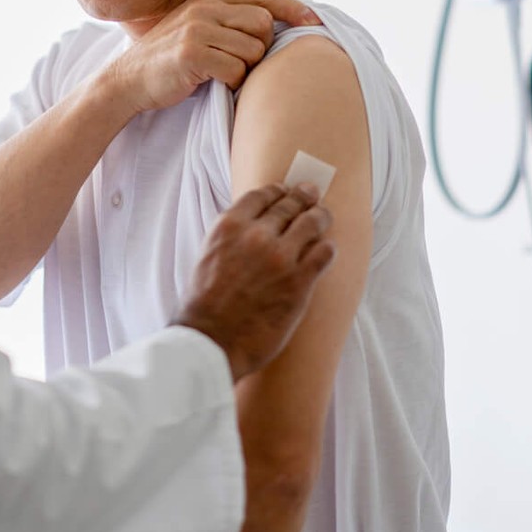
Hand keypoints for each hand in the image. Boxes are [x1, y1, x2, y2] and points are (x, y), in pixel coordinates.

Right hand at [99, 0, 319, 115]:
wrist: (128, 80)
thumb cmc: (171, 60)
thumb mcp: (198, 28)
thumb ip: (229, 21)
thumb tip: (275, 26)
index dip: (292, 8)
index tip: (315, 21)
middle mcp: (205, 7)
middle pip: (264, 24)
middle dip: (262, 48)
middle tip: (242, 63)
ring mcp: (197, 28)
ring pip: (253, 49)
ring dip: (246, 69)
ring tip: (224, 74)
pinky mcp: (191, 53)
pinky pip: (236, 70)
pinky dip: (232, 83)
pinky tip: (214, 84)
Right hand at [173, 184, 335, 381]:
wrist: (211, 341)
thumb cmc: (205, 305)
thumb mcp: (209, 255)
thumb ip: (231, 236)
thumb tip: (252, 225)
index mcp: (229, 226)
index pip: (262, 194)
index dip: (278, 190)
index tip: (286, 190)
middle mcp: (256, 235)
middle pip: (290, 204)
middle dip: (304, 197)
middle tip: (312, 194)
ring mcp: (280, 256)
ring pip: (312, 222)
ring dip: (320, 217)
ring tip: (323, 217)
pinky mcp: (299, 281)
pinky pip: (324, 252)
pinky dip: (326, 248)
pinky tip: (325, 250)